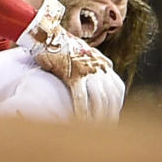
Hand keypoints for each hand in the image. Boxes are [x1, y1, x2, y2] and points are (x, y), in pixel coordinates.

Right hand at [18, 0, 119, 120]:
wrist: (45, 30)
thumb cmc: (58, 43)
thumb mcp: (81, 50)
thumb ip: (93, 61)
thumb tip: (103, 69)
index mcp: (102, 62)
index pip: (116, 88)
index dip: (116, 105)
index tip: (113, 117)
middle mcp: (98, 66)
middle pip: (111, 97)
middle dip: (110, 115)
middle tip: (107, 130)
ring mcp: (87, 69)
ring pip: (99, 100)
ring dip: (98, 118)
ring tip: (95, 131)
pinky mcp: (73, 74)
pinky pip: (81, 98)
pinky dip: (82, 112)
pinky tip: (79, 123)